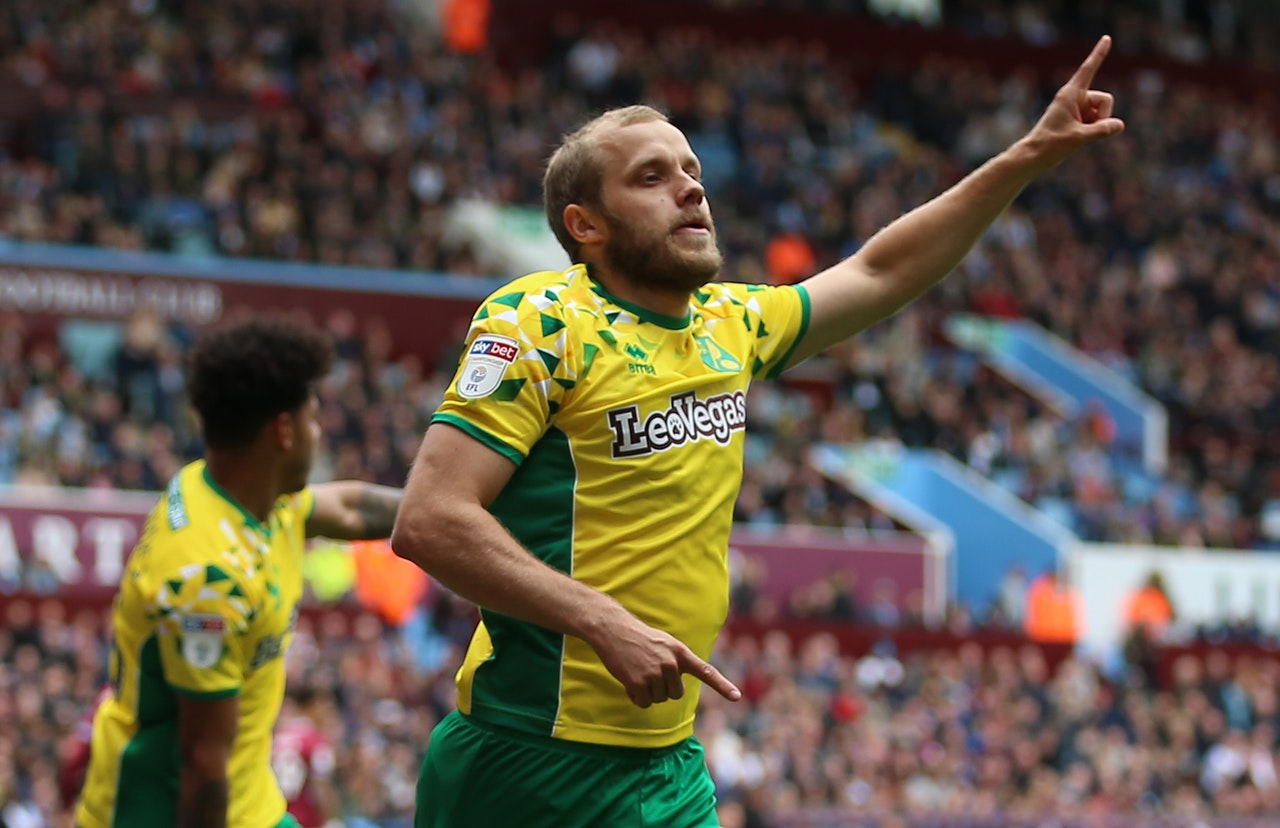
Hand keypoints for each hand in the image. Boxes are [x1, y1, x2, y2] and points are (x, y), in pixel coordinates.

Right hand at [588, 613, 741, 707]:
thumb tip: (677, 688)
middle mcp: (671, 664)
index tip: (737, 698)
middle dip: (663, 689)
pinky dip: (636, 697)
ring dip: (648, 692)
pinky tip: (629, 682)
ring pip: (659, 699)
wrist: (613, 629)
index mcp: (680, 652)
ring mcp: (655, 674)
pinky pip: (643, 703)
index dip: (722, 686)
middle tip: (649, 671)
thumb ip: (676, 662)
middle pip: (676, 694)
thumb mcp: (664, 644)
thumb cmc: (639, 637)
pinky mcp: (638, 683)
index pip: (706, 671)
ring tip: (638, 671)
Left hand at [1021, 35, 1125, 172]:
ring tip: (1076, 135)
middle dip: (1103, 116)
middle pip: (1106, 99)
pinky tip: (1078, 137)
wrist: (1034, 156)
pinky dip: (1094, 129)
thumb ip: (1101, 130)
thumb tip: (1120, 125)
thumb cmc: (1051, 145)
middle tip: (1083, 131)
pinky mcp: (1079, 118)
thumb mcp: (1079, 138)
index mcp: (1070, 93)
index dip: (1099, 54)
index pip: (1088, 69)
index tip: (1106, 38)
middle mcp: (1075, 97)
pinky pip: (1098, 120)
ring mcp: (1078, 108)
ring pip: (1103, 112)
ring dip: (1098, 125)